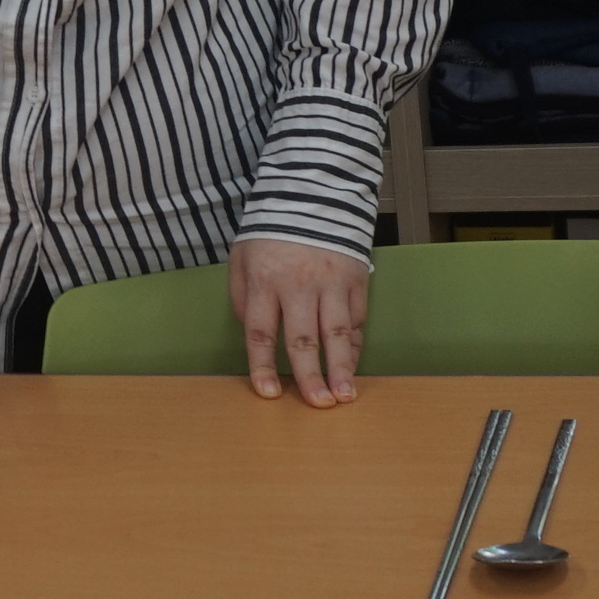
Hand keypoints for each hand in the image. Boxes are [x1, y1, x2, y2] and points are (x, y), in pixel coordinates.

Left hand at [233, 237, 368, 404]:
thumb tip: (256, 338)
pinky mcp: (355, 279)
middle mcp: (298, 285)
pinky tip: (353, 367)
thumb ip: (242, 298)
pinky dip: (355, 345)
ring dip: (342, 368)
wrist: (311, 195)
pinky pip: (357, 319)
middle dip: (310, 375)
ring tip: (345, 396)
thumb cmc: (270, 233)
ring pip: (338, 333)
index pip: (260, 332)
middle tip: (317, 404)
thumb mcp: (241, 258)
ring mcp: (331, 282)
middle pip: (303, 339)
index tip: (268, 393)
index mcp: (264, 280)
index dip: (263, 366)